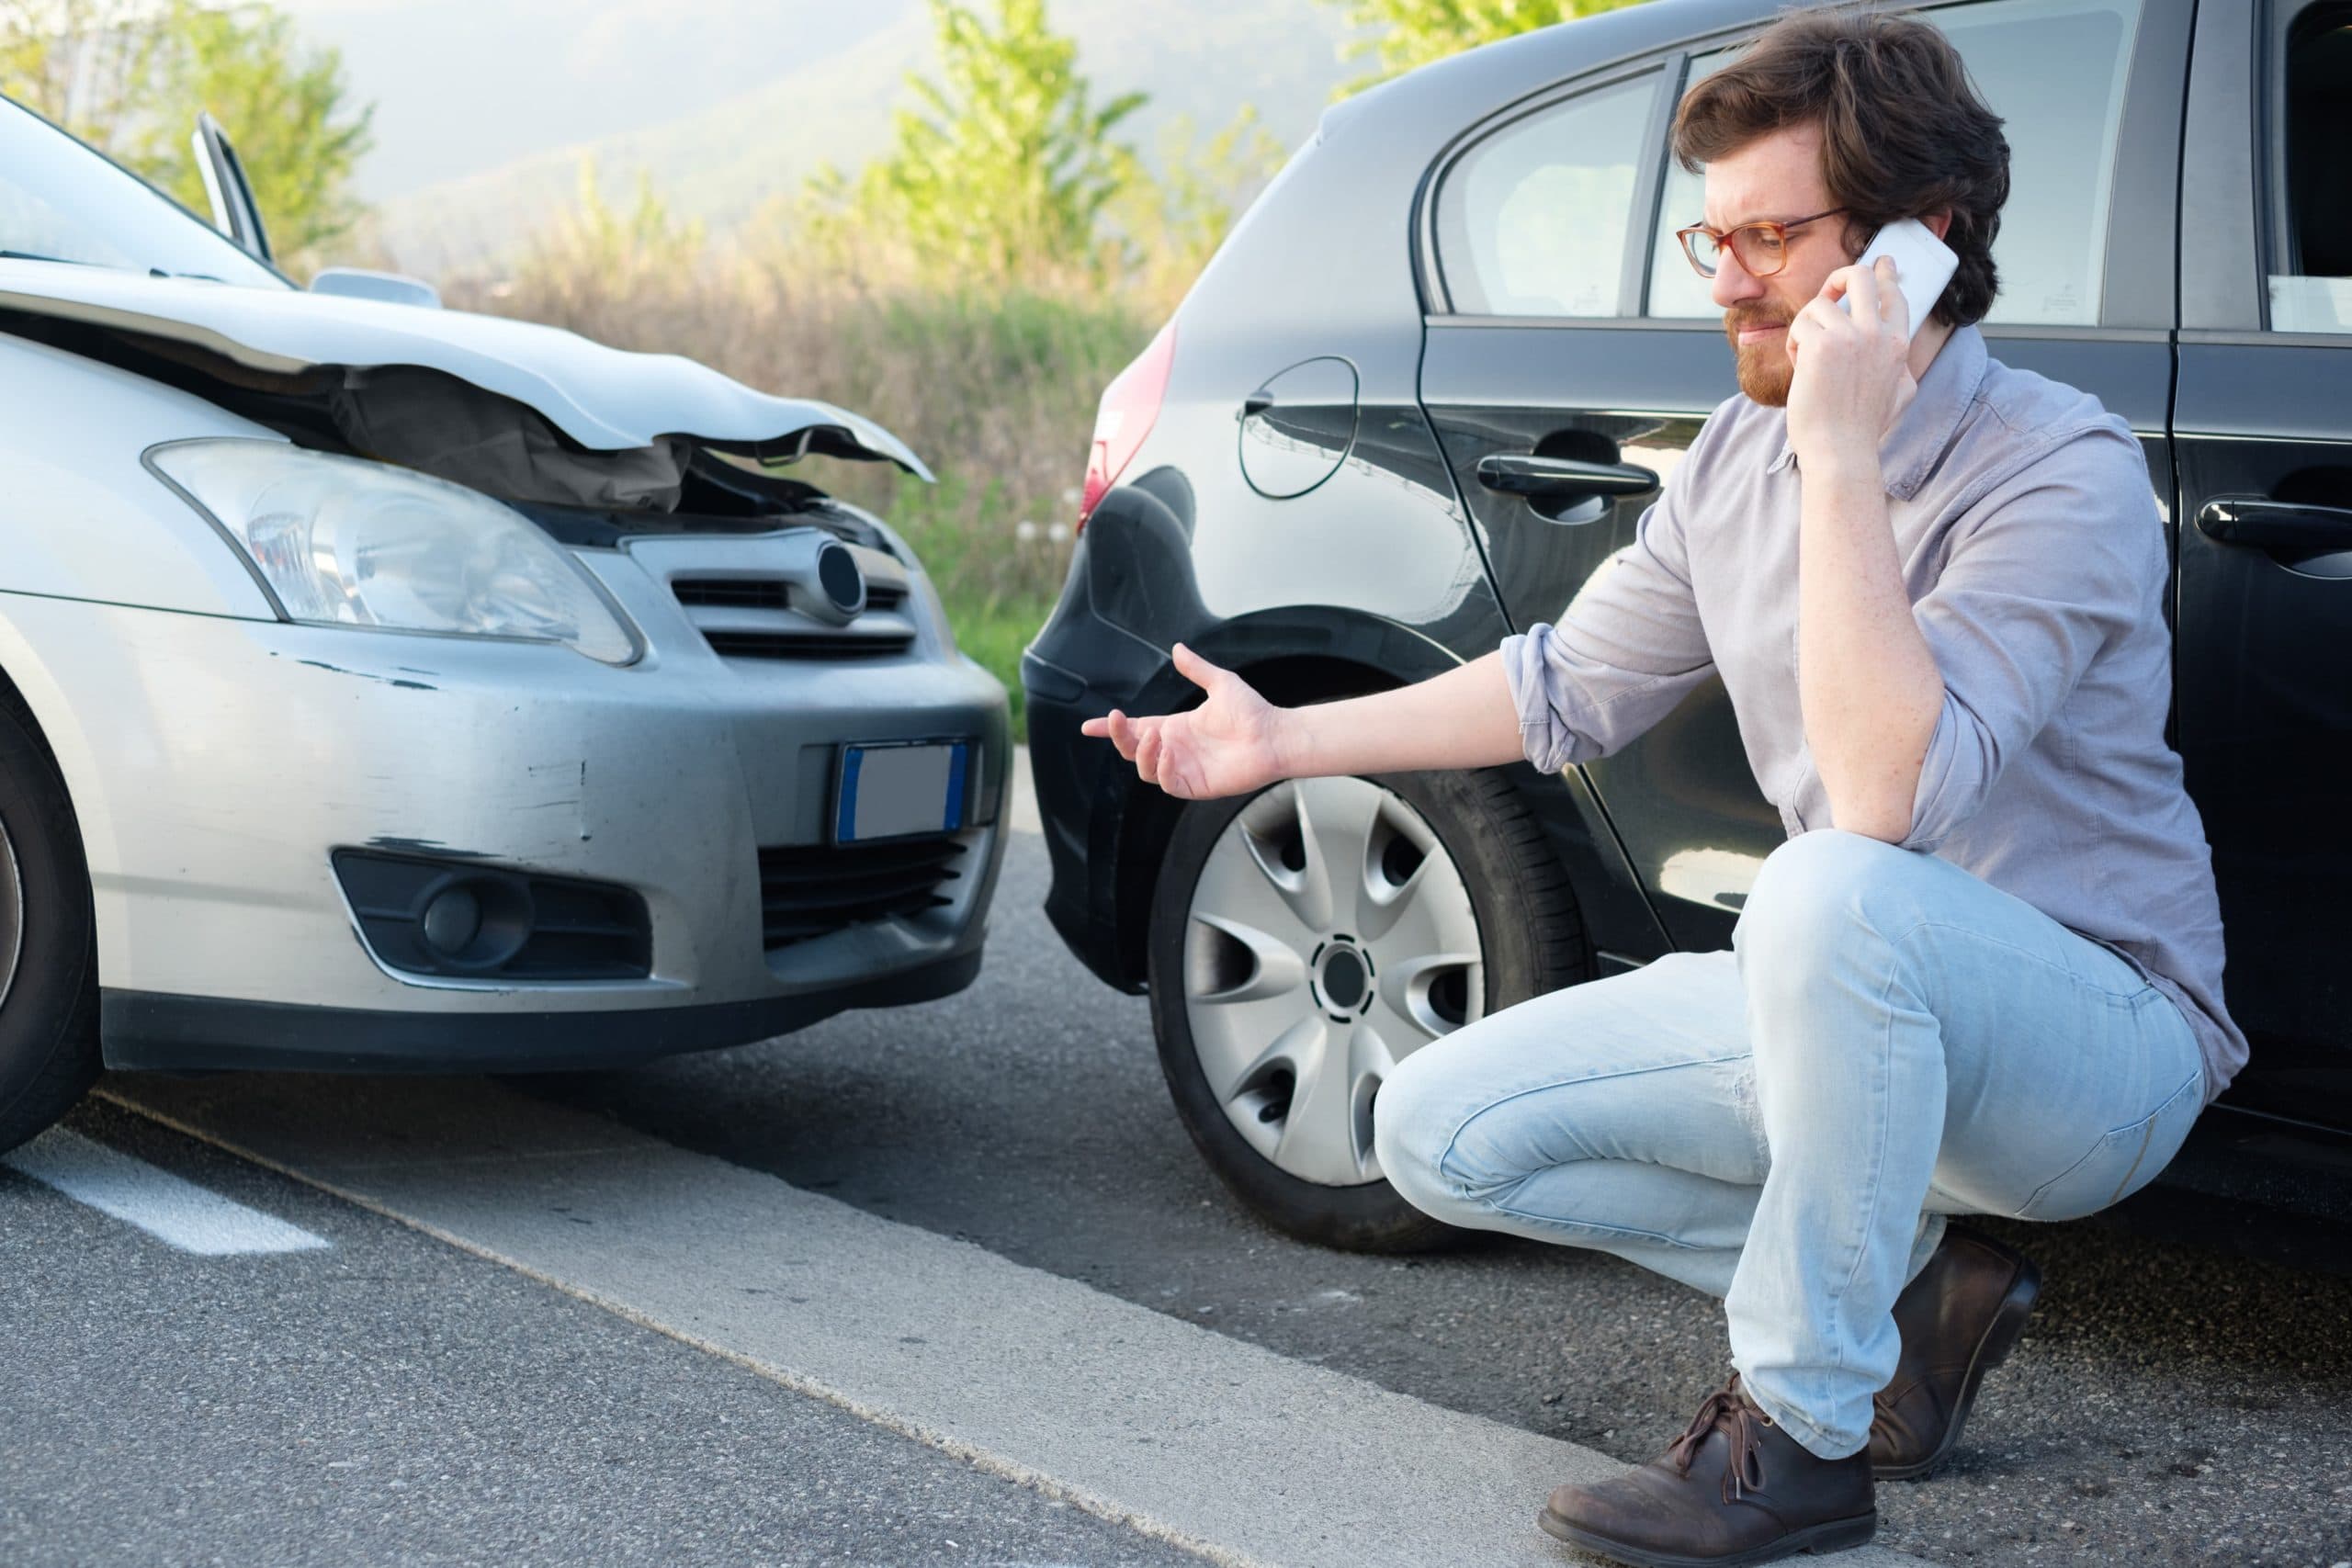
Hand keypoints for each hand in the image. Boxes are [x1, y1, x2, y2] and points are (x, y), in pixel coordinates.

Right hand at [1079, 642, 1288, 799]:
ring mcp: (1184, 769)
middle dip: (1119, 737)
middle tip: (1118, 719)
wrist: (1274, 735)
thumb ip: (1196, 669)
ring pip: (1145, 769)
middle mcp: (1176, 749)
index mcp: (1176, 728)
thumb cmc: (1252, 711)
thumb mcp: (1220, 683)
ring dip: (1142, 753)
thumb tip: (1177, 648)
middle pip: (1132, 749)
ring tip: (1154, 735)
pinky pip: (1168, 783)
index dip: (1113, 729)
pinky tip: (1167, 753)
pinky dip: (1161, 769)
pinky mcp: (1196, 785)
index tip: (1089, 727)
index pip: (1136, 729)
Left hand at [1785, 254, 1918, 471]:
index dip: (1886, 274)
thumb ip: (1902, 368)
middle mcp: (1878, 334)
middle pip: (1861, 277)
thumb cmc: (1862, 430)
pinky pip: (1800, 325)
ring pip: (1820, 304)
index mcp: (1898, 345)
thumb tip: (1903, 358)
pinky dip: (1793, 344)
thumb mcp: (1900, 394)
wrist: (1841, 452)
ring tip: (1805, 357)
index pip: (1894, 295)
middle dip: (1839, 277)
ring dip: (1806, 326)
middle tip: (1828, 291)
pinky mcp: (1820, 345)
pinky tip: (1798, 368)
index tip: (1881, 262)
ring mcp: (1850, 337)